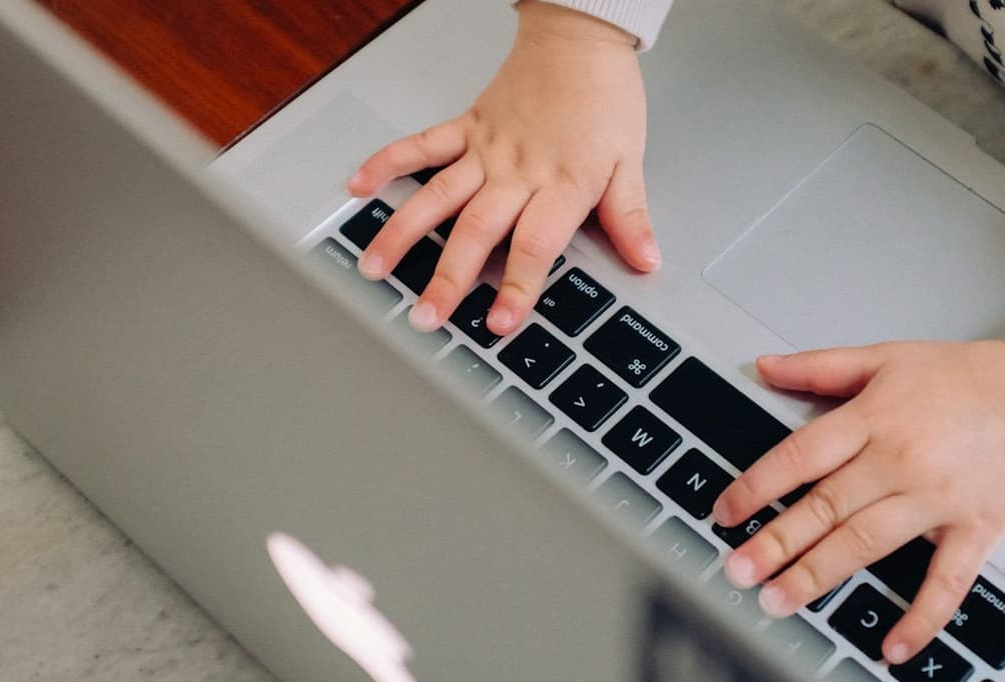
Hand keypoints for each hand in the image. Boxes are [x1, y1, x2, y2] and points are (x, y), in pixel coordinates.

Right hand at [347, 1, 658, 334]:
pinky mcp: (466, 127)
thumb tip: (645, 260)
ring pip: (437, 197)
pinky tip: (358, 187)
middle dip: (448, 278)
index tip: (500, 321)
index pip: (535, 245)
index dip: (517, 286)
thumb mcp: (629, 161)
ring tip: (374, 267)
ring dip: (403, 234)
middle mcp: (517, 171)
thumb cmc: (604, 97)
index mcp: (561, 184)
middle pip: (476, 231)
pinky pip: (421, 146)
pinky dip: (387, 163)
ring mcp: (485, 150)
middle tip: (425, 315)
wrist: (580, 38)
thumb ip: (629, 216)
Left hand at [712, 296, 1004, 664]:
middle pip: (824, 508)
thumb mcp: (886, 356)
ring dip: (819, 575)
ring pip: (866, 544)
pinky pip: (945, 582)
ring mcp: (936, 500)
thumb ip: (821, 367)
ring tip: (778, 601)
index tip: (725, 513)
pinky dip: (921, 617)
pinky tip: (892, 645)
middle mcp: (898, 461)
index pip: (799, 457)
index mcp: (872, 419)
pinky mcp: (975, 530)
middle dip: (775, 543)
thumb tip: (764, 367)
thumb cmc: (968, 376)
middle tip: (736, 571)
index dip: (757, 487)